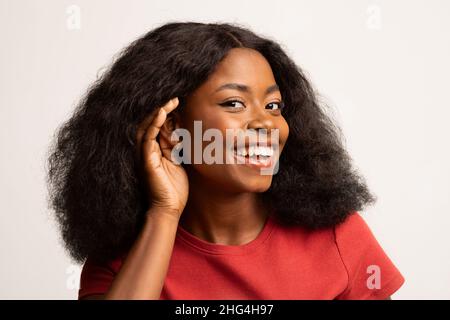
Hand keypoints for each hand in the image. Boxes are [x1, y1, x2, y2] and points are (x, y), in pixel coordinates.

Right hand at [136, 97, 187, 218]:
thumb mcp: (179, 162)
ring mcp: (144, 154)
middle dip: (162, 108)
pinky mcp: (146, 160)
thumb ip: (178, 147)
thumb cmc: (174, 188)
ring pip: (147, 126)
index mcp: (155, 149)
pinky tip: (162, 113)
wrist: (169, 208)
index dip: (166, 112)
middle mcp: (147, 149)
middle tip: (175, 97)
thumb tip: (183, 132)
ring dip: (158, 111)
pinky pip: (147, 137)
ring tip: (170, 101)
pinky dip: (154, 124)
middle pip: (151, 123)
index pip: (158, 125)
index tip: (179, 101)